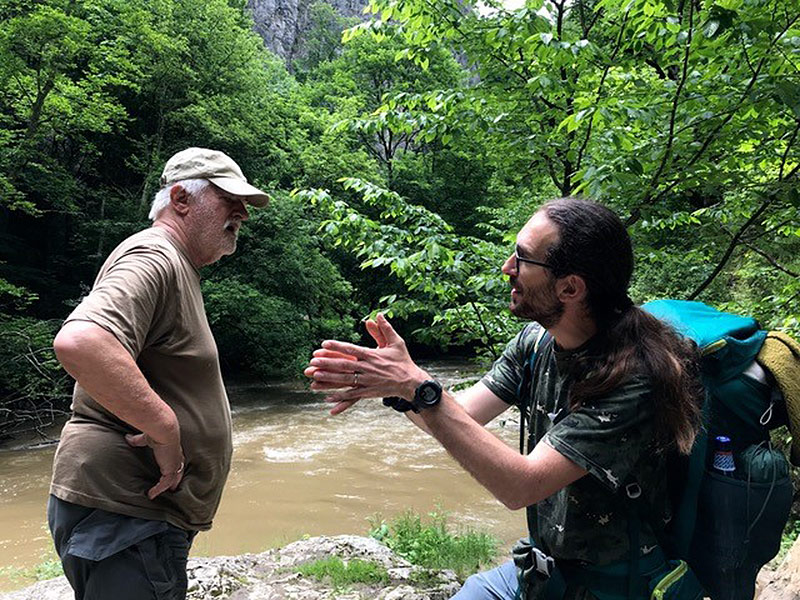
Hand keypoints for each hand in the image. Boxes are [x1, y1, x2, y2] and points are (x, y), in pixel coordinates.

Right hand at [125, 433, 184, 499]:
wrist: (164, 433)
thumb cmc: (157, 432)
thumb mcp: (146, 438)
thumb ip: (137, 440)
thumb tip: (127, 437)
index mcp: (173, 450)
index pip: (174, 461)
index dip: (172, 467)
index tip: (168, 472)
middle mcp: (176, 458)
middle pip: (178, 472)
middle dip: (175, 480)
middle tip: (171, 488)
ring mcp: (175, 465)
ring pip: (174, 480)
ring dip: (168, 487)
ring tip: (160, 494)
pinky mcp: (170, 470)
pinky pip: (165, 484)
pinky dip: (158, 490)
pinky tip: (151, 495)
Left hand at [304, 313, 427, 414]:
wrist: (412, 382)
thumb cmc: (403, 361)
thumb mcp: (396, 342)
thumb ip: (385, 329)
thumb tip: (378, 314)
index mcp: (372, 355)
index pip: (352, 349)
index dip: (337, 346)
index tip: (324, 343)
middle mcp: (368, 368)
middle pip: (345, 365)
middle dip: (328, 363)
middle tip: (313, 361)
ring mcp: (368, 381)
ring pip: (345, 380)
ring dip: (329, 378)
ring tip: (315, 376)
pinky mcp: (369, 392)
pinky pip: (352, 395)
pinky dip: (340, 397)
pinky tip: (328, 397)